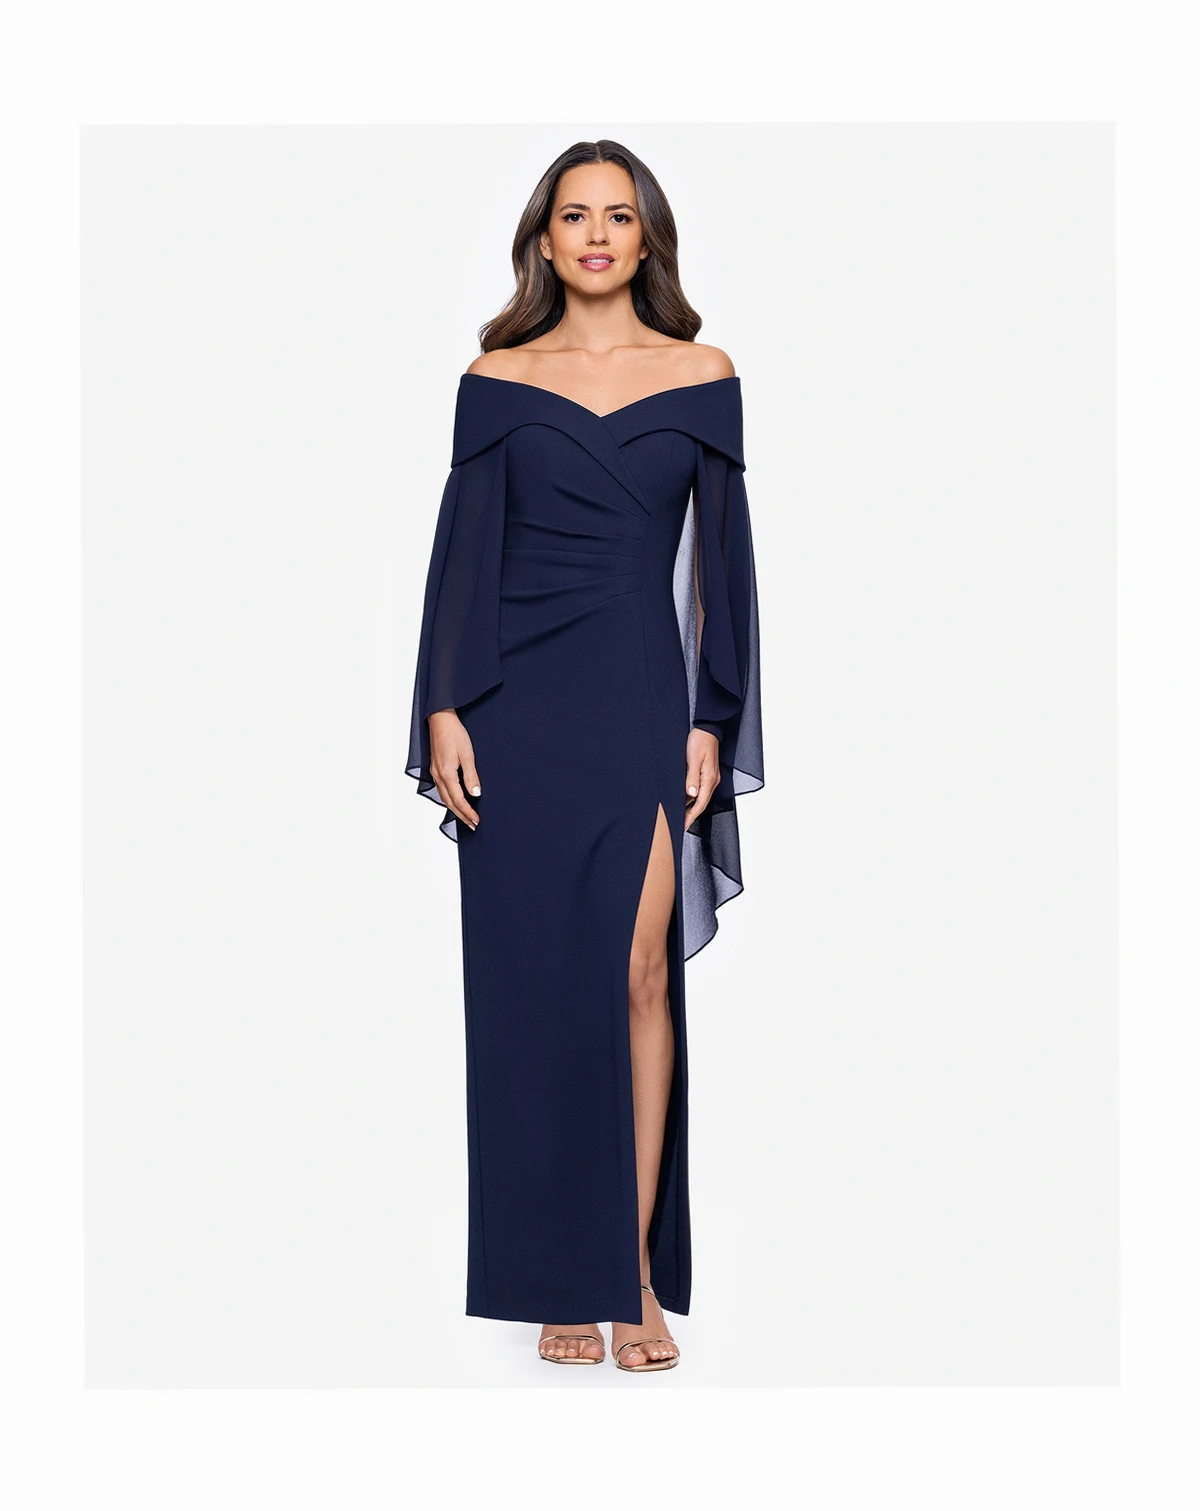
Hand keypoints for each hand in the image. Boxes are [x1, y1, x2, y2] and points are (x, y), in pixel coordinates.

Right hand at [427, 709, 480, 829]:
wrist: (440, 719)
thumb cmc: (454, 733)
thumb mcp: (467, 754)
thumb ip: (471, 775)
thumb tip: (475, 794)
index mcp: (446, 773)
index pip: (458, 799)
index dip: (467, 812)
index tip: (476, 821)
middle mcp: (438, 775)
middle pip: (449, 802)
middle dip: (461, 815)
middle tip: (472, 825)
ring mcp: (435, 772)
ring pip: (444, 797)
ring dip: (455, 809)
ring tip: (466, 817)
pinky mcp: (435, 769)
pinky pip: (441, 790)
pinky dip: (449, 800)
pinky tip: (455, 801)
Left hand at [683, 727, 719, 830]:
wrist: (708, 728)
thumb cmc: (700, 740)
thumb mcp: (693, 759)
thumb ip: (692, 778)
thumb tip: (691, 795)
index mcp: (709, 778)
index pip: (700, 803)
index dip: (691, 816)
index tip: (683, 825)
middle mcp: (712, 780)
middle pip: (701, 803)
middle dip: (691, 815)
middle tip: (680, 824)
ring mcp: (710, 777)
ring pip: (700, 798)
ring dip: (691, 807)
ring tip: (680, 815)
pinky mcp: (707, 773)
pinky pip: (700, 790)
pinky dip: (692, 798)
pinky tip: (684, 800)